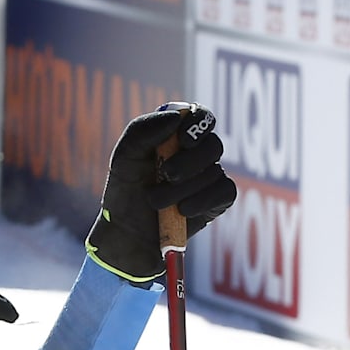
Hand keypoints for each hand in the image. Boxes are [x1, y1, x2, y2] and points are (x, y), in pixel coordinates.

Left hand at [87, 104, 233, 285]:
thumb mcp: (125, 157)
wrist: (128, 234)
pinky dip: (203, 200)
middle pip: (212, 145)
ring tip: (157, 202)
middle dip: (188, 162)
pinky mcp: (217, 200)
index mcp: (176, 135)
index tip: (183, 140)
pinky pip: (224, 191)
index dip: (198, 124)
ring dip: (183, 189)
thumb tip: (176, 116)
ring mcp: (209, 176)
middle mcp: (196, 153)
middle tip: (166, 175)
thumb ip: (144, 130)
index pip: (200, 116)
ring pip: (214, 172)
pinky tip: (183, 211)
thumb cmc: (126, 191)